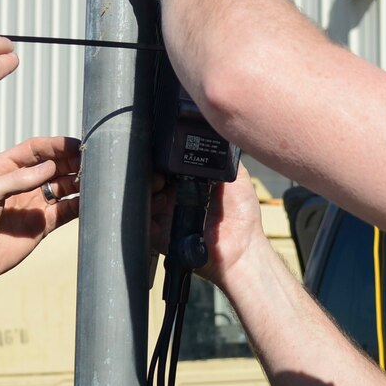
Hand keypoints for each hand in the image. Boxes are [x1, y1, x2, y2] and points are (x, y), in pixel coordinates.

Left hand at [0, 135, 79, 279]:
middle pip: (53, 165)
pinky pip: (66, 211)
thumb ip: (18, 180)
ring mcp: (33, 204)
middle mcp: (22, 184)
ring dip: (78, 181)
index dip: (55, 146)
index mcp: (5, 169)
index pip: (35, 150)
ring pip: (63, 186)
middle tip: (90, 159)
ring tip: (94, 177)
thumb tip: (50, 167)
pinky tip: (91, 199)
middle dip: (72, 161)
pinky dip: (80, 204)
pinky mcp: (42, 226)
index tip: (74, 144)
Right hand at [148, 163, 275, 293]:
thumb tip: (214, 135)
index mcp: (190, 183)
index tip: (166, 155)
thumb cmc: (242, 216)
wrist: (241, 250)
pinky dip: (143, 213)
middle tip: (162, 174)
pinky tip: (157, 205)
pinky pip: (143, 222)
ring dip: (147, 189)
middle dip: (151, 172)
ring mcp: (166, 215)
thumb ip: (222, 157)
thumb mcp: (236, 176)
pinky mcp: (160, 234)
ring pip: (144, 197)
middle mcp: (175, 197)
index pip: (168, 166)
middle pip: (152, 178)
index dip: (164, 159)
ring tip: (159, 187)